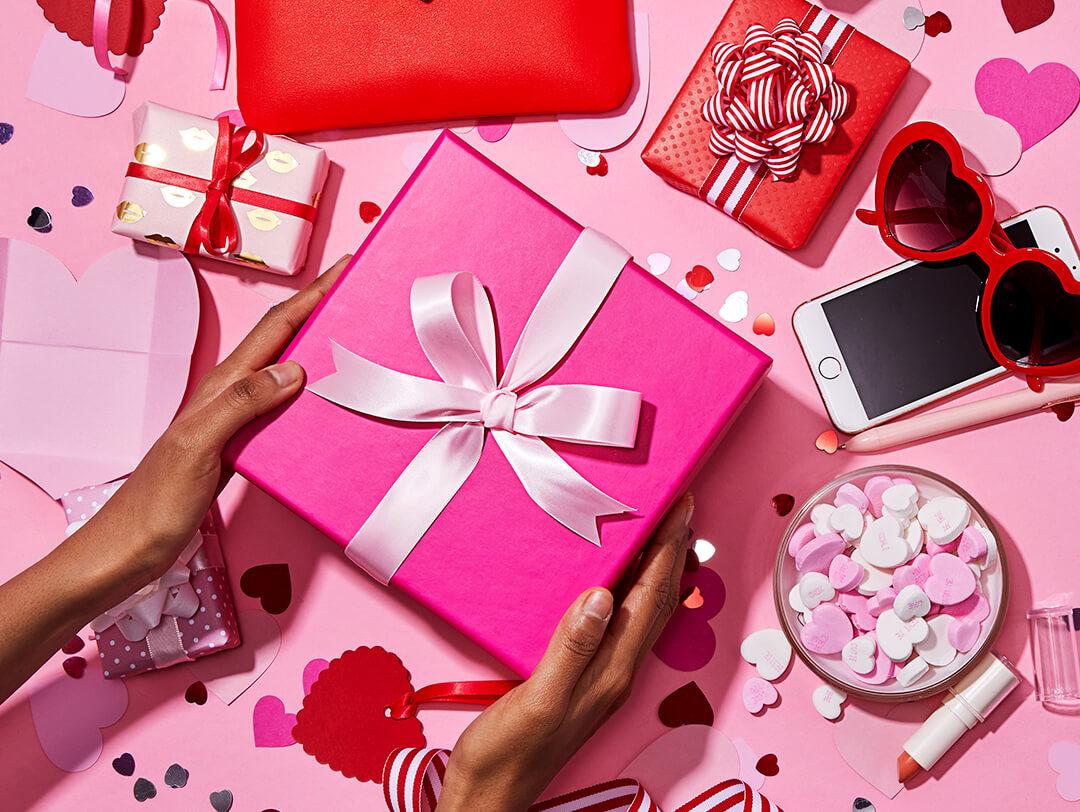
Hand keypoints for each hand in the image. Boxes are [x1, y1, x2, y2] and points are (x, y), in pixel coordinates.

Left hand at [95, 254, 351, 586]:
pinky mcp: (244, 443)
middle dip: (322, 309)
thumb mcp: (200, 447)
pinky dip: (313, 393)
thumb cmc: (159, 500)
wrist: (133, 545)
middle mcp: (233, 393)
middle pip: (285, 339)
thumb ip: (242, 405)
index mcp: (223, 385)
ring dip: (320, 348)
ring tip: (357, 338)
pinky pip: (287, 407)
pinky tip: (330, 401)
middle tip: (361, 294)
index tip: (345, 268)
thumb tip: (295, 369)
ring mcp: (239, 418)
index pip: (276, 328)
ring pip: (289, 370)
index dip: (312, 294)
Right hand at [437, 493, 694, 811]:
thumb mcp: (539, 699)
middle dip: (674, 552)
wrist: (492, 796)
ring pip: (644, 613)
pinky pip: (622, 625)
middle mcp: (617, 671)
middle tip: (679, 508)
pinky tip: (617, 582)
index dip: (669, 549)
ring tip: (661, 534)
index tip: (681, 506)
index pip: (651, 597)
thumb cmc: (509, 752)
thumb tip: (604, 595)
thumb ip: (572, 648)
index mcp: (612, 670)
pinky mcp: (585, 679)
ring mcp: (604, 676)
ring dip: (658, 570)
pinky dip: (631, 592)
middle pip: (658, 602)